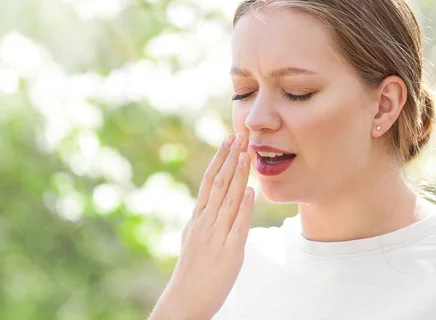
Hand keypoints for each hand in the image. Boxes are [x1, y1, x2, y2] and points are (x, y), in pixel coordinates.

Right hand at [149, 133, 253, 319]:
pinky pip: (238, 225)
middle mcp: (205, 222)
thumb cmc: (193, 269)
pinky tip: (250, 191)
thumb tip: (211, 199)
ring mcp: (216, 235)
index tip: (228, 140)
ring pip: (228, 199)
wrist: (185, 300)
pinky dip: (244, 207)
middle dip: (230, 158)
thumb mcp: (194, 237)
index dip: (220, 159)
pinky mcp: (229, 251)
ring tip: (246, 155)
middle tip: (239, 136)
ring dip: (238, 175)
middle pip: (219, 184)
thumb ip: (204, 218)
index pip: (210, 181)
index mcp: (198, 217)